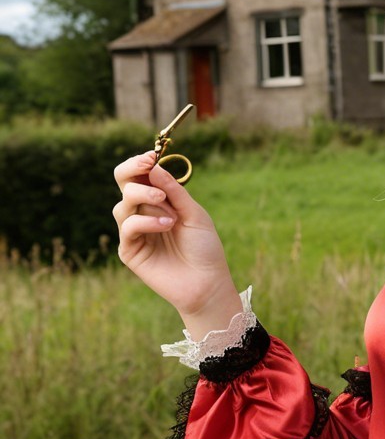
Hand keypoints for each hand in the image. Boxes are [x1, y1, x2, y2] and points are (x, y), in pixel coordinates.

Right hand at [113, 151, 241, 334]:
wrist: (207, 281)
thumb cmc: (204, 247)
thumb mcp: (194, 214)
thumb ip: (174, 191)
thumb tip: (154, 166)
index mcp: (159, 200)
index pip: (139, 175)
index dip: (140, 163)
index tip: (151, 156)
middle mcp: (143, 212)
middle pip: (123, 183)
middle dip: (133, 171)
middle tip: (149, 166)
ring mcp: (134, 232)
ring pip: (123, 204)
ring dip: (146, 197)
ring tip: (172, 212)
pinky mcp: (129, 250)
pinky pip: (128, 227)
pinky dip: (146, 221)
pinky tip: (167, 225)